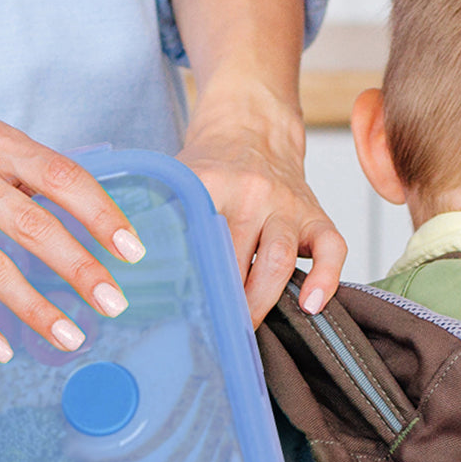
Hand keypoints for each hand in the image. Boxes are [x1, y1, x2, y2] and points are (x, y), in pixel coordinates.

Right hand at [0, 5, 144, 363]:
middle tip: (113, 303)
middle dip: (80, 269)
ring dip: (36, 309)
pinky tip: (2, 350)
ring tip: (71, 338)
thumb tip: (91, 214)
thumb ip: (24, 174)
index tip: (132, 250)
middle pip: (33, 225)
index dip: (101, 214)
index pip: (60, 176)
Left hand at [178, 94, 345, 325]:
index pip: (199, 242)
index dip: (192, 283)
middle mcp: (252, 193)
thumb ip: (160, 218)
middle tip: (210, 334)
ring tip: (246, 329)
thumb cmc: (212, 166)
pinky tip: (310, 305)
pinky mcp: (316, 215)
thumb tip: (128, 268)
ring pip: (277, 259)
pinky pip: (331, 248)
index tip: (182, 316)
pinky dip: (325, 279)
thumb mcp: (177, 180)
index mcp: (210, 183)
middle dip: (224, 302)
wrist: (252, 127)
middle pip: (236, 259)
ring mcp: (287, 205)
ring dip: (261, 300)